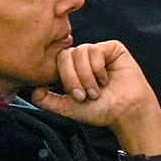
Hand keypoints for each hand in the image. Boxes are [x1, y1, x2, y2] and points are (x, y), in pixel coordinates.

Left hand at [31, 41, 160, 155]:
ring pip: (80, 52)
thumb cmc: (103, 111)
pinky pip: (96, 50)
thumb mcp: (69, 108)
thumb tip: (33, 91)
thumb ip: (48, 101)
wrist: (126, 112)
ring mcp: (98, 53)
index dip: (65, 78)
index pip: (58, 62)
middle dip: (74, 78)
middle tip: (85, 95)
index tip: (76, 96)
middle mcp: (84, 60)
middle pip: (66, 55)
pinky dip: (99, 68)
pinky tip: (107, 79)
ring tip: (97, 89)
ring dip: (87, 75)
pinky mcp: (113, 48)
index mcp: (72, 70)